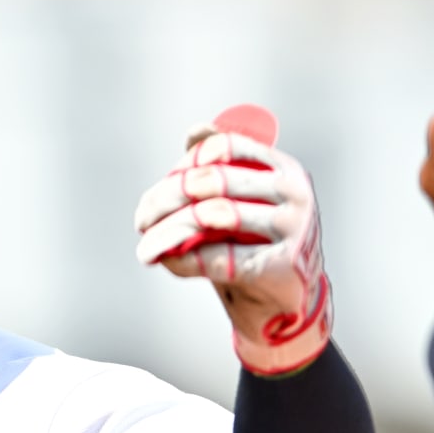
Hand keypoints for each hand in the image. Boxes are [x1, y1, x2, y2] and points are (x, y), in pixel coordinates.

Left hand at [135, 126, 331, 375]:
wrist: (287, 302)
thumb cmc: (257, 245)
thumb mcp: (245, 201)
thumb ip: (223, 167)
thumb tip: (196, 131)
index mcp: (283, 168)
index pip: (224, 147)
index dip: (183, 164)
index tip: (157, 190)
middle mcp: (292, 191)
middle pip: (212, 180)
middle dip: (165, 197)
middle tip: (141, 219)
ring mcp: (291, 227)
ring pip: (212, 215)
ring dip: (168, 230)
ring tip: (145, 246)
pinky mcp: (280, 264)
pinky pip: (219, 257)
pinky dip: (185, 259)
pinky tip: (167, 261)